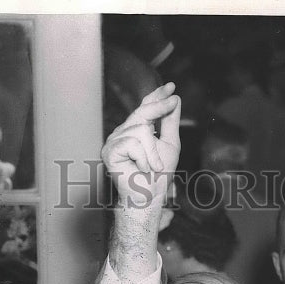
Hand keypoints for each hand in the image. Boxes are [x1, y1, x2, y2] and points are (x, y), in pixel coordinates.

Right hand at [102, 82, 180, 206]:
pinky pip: (133, 143)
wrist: (149, 196)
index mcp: (135, 130)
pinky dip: (143, 158)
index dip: (156, 95)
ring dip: (152, 152)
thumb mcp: (170, 144)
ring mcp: (114, 140)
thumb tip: (175, 99)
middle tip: (173, 101)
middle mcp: (123, 132)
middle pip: (142, 112)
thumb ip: (170, 122)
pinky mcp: (109, 151)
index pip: (144, 107)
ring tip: (153, 166)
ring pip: (140, 130)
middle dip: (159, 106)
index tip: (171, 86)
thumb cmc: (158, 175)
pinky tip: (140, 168)